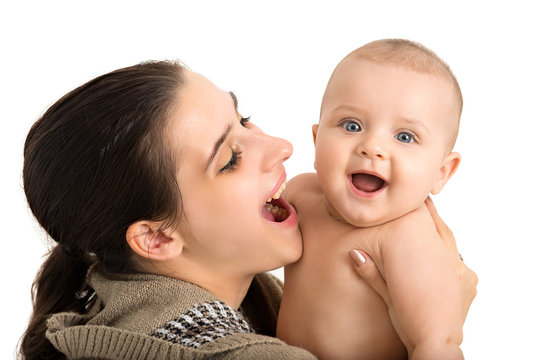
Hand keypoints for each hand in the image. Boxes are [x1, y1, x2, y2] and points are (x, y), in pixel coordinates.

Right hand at [349, 198, 477, 345]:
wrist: (437, 346)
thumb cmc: (410, 323)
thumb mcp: (387, 296)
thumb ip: (372, 273)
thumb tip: (355, 254)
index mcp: (434, 260)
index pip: (429, 225)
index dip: (422, 209)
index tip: (415, 198)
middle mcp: (453, 262)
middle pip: (443, 230)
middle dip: (432, 216)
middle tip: (424, 202)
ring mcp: (464, 273)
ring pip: (452, 246)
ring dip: (441, 235)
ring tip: (430, 224)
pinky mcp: (470, 284)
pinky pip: (460, 262)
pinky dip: (449, 255)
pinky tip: (440, 255)